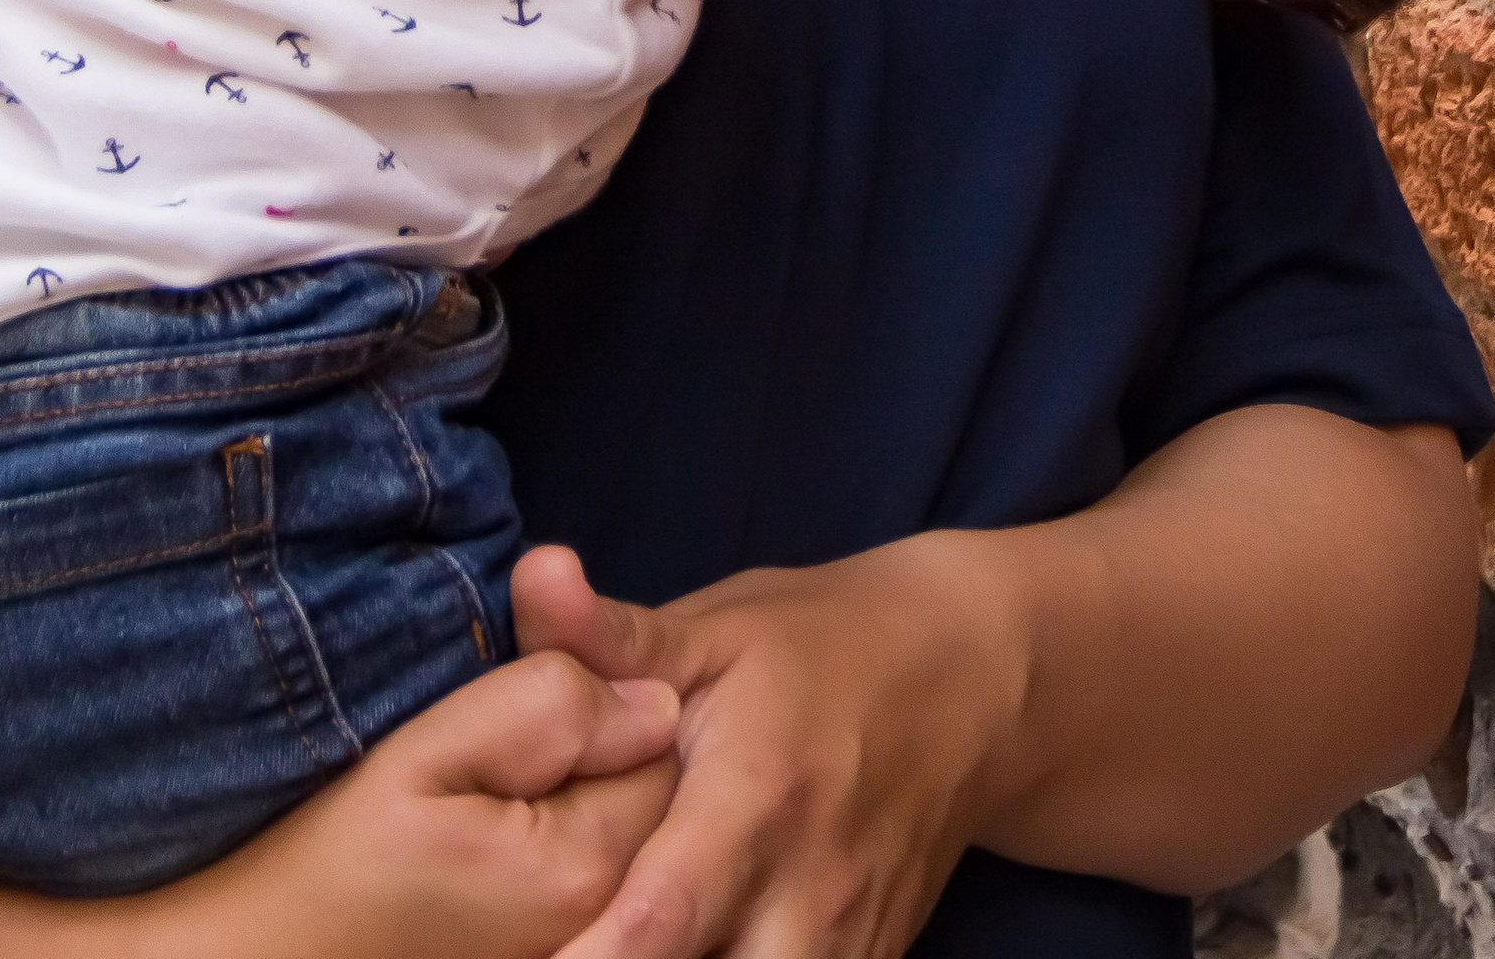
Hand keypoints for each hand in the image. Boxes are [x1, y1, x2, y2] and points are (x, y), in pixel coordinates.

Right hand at [133, 654, 681, 958]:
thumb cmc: (330, 856)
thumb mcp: (426, 752)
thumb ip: (549, 708)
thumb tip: (658, 701)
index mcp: (584, 868)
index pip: (664, 745)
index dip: (609, 700)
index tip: (535, 701)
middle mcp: (598, 928)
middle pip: (658, 800)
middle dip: (608, 756)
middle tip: (509, 755)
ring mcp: (569, 953)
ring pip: (628, 845)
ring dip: (588, 804)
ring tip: (497, 805)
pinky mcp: (541, 956)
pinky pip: (591, 890)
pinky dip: (561, 853)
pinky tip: (494, 849)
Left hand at [504, 535, 1022, 958]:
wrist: (968, 678)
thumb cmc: (819, 644)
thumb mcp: (718, 628)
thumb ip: (612, 636)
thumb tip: (531, 575)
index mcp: (754, 801)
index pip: (659, 922)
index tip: (527, 954)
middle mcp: (806, 896)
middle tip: (557, 947)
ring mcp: (847, 948)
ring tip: (615, 941)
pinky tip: (692, 951)